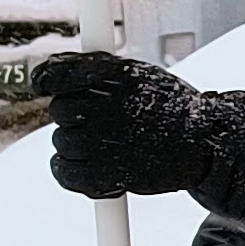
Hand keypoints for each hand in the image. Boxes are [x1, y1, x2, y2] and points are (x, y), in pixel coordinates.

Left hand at [35, 49, 244, 207]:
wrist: (203, 145)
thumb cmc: (172, 108)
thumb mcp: (140, 74)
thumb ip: (99, 70)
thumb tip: (55, 72)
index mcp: (115, 77)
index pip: (59, 73)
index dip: (45, 78)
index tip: (41, 84)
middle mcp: (106, 107)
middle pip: (59, 110)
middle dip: (73, 116)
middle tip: (97, 122)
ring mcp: (104, 143)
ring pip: (61, 142)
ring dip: (74, 145)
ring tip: (104, 145)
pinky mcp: (105, 174)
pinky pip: (63, 171)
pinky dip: (67, 170)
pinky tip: (84, 166)